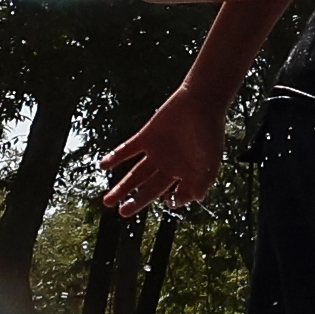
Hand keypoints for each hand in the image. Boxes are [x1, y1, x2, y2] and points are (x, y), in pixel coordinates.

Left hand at [101, 90, 227, 213]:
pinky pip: (127, 150)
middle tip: (122, 213)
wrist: (200, 101)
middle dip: (136, 202)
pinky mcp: (146, 137)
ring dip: (122, 187)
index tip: (167, 201)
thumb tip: (197, 200)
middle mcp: (169, 166)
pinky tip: (104, 166)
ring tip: (107, 201)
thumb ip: (203, 179)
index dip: (171, 202)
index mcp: (185, 174)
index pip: (174, 195)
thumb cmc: (209, 131)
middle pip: (148, 189)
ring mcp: (156, 152)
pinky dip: (115, 158)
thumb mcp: (210, 158)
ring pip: (135, 175)